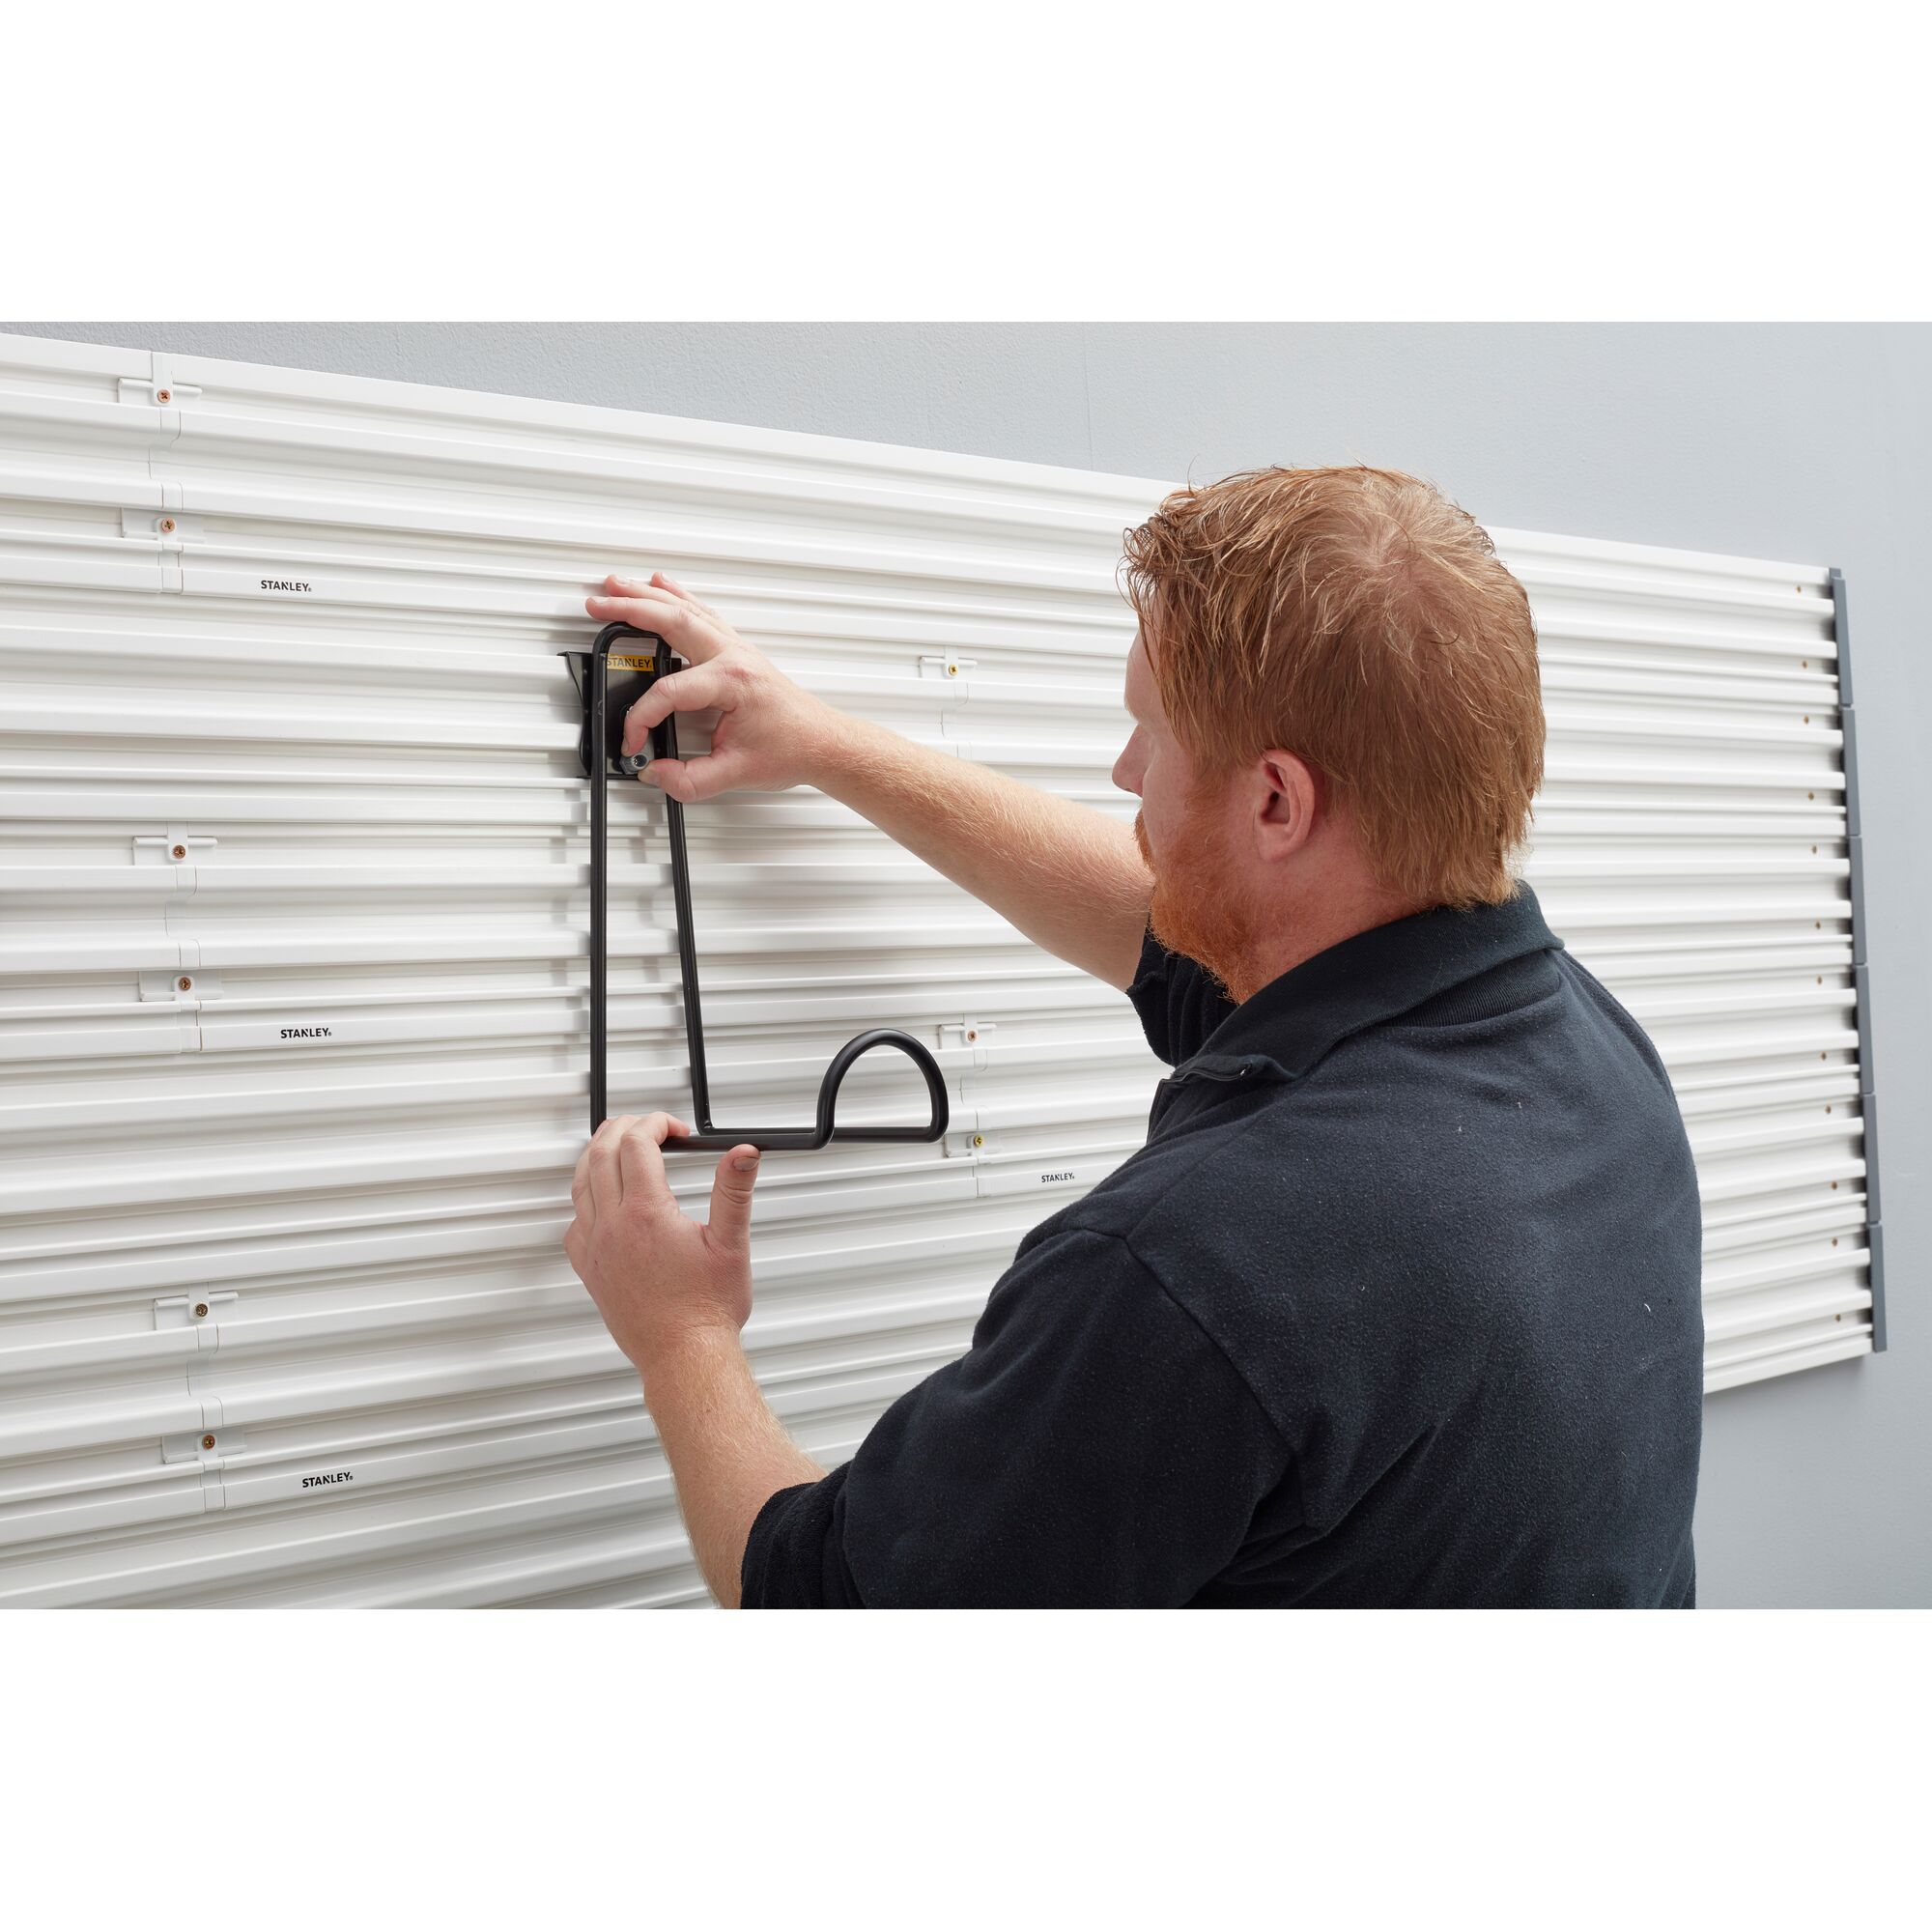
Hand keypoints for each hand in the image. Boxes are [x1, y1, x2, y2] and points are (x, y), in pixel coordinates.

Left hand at [563, 1112, 761, 1374]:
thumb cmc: (706, 1311)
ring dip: (598, 1154)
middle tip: (648, 1127)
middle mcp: (613, 1227)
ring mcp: (595, 1247)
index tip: (674, 1129)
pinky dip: (585, 1196)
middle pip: (602, 1153)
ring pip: (581, 1182)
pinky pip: (573, 1220)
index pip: (637, 1143)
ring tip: (618, 1146)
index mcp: (647, 1214)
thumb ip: (734, 1190)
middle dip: (624, 1128)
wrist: (683, 1357)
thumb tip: (742, 1154)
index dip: (656, 1124)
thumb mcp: (731, 1243)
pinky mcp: (589, 1269)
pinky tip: (602, 1200)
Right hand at [585, 571, 845, 800]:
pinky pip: (701, 613)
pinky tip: (660, 585)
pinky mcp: (737, 650)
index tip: (634, 741)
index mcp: (732, 681)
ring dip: (648, 595)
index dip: (642, 720)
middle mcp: (734, 656)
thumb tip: (655, 772)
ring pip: (685, 609)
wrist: (823, 742)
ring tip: (616, 585)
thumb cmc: (792, 749)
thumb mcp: (737, 774)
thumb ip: (690, 781)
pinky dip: (676, 597)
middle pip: (672, 621)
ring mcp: (736, 648)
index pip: (668, 692)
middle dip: (630, 610)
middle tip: (598, 605)